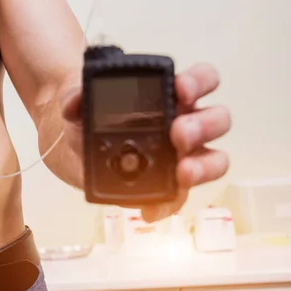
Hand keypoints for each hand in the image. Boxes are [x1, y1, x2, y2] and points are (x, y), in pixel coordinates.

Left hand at [62, 63, 230, 221]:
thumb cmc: (90, 117)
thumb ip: (75, 98)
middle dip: (203, 126)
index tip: (181, 88)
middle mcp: (186, 123)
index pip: (202, 80)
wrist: (75, 146)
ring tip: (182, 173)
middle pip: (217, 120)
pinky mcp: (168, 185)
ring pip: (213, 160)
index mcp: (172, 95)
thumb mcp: (79, 102)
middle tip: (178, 133)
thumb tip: (73, 102)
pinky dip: (167, 205)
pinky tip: (149, 210)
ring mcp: (182, 156)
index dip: (199, 82)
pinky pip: (179, 197)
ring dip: (203, 167)